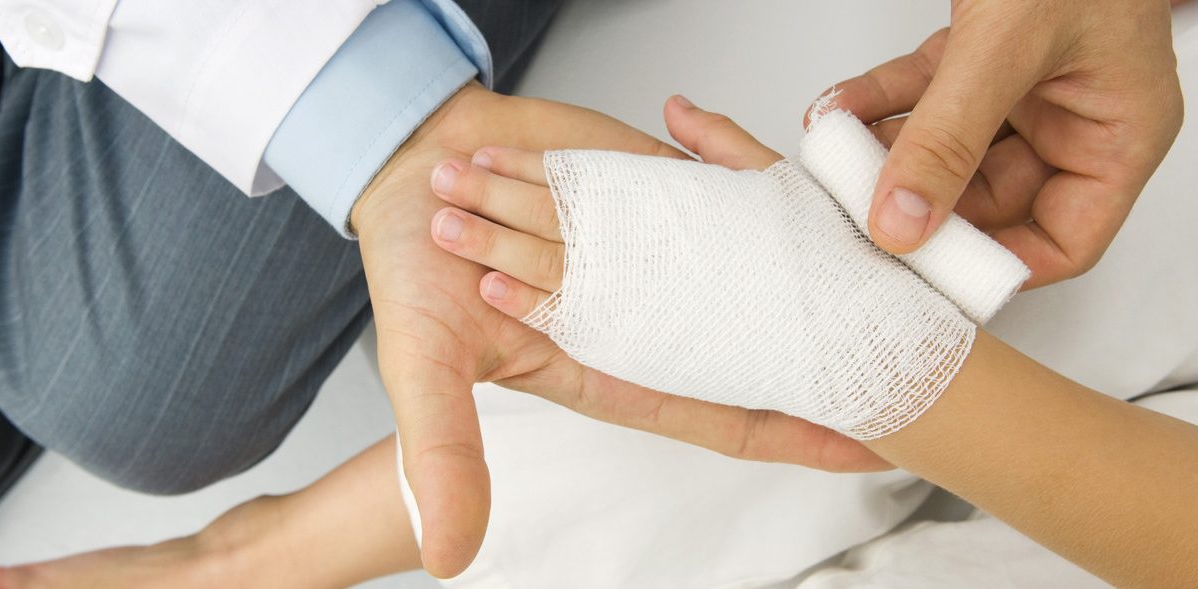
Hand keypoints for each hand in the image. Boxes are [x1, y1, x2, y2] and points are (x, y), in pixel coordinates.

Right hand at [427, 95, 888, 460]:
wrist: (408, 169)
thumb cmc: (415, 271)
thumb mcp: (425, 366)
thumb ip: (447, 454)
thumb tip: (455, 558)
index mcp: (608, 365)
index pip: (719, 414)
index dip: (793, 434)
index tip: (869, 446)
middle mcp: (646, 310)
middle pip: (756, 345)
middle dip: (828, 357)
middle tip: (912, 363)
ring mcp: (656, 249)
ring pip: (751, 269)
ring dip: (808, 274)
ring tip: (891, 280)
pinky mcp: (651, 190)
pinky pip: (722, 196)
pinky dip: (760, 192)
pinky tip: (811, 191)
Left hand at [820, 0, 1182, 287]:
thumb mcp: (1009, 45)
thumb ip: (950, 136)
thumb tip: (902, 220)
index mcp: (1116, 133)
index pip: (1064, 240)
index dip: (996, 266)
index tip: (925, 272)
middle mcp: (1071, 120)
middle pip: (988, 203)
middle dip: (917, 205)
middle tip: (858, 213)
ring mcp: (1023, 93)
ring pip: (944, 153)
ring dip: (883, 154)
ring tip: (833, 157)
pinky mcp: (978, 63)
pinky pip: (921, 102)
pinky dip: (877, 105)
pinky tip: (836, 111)